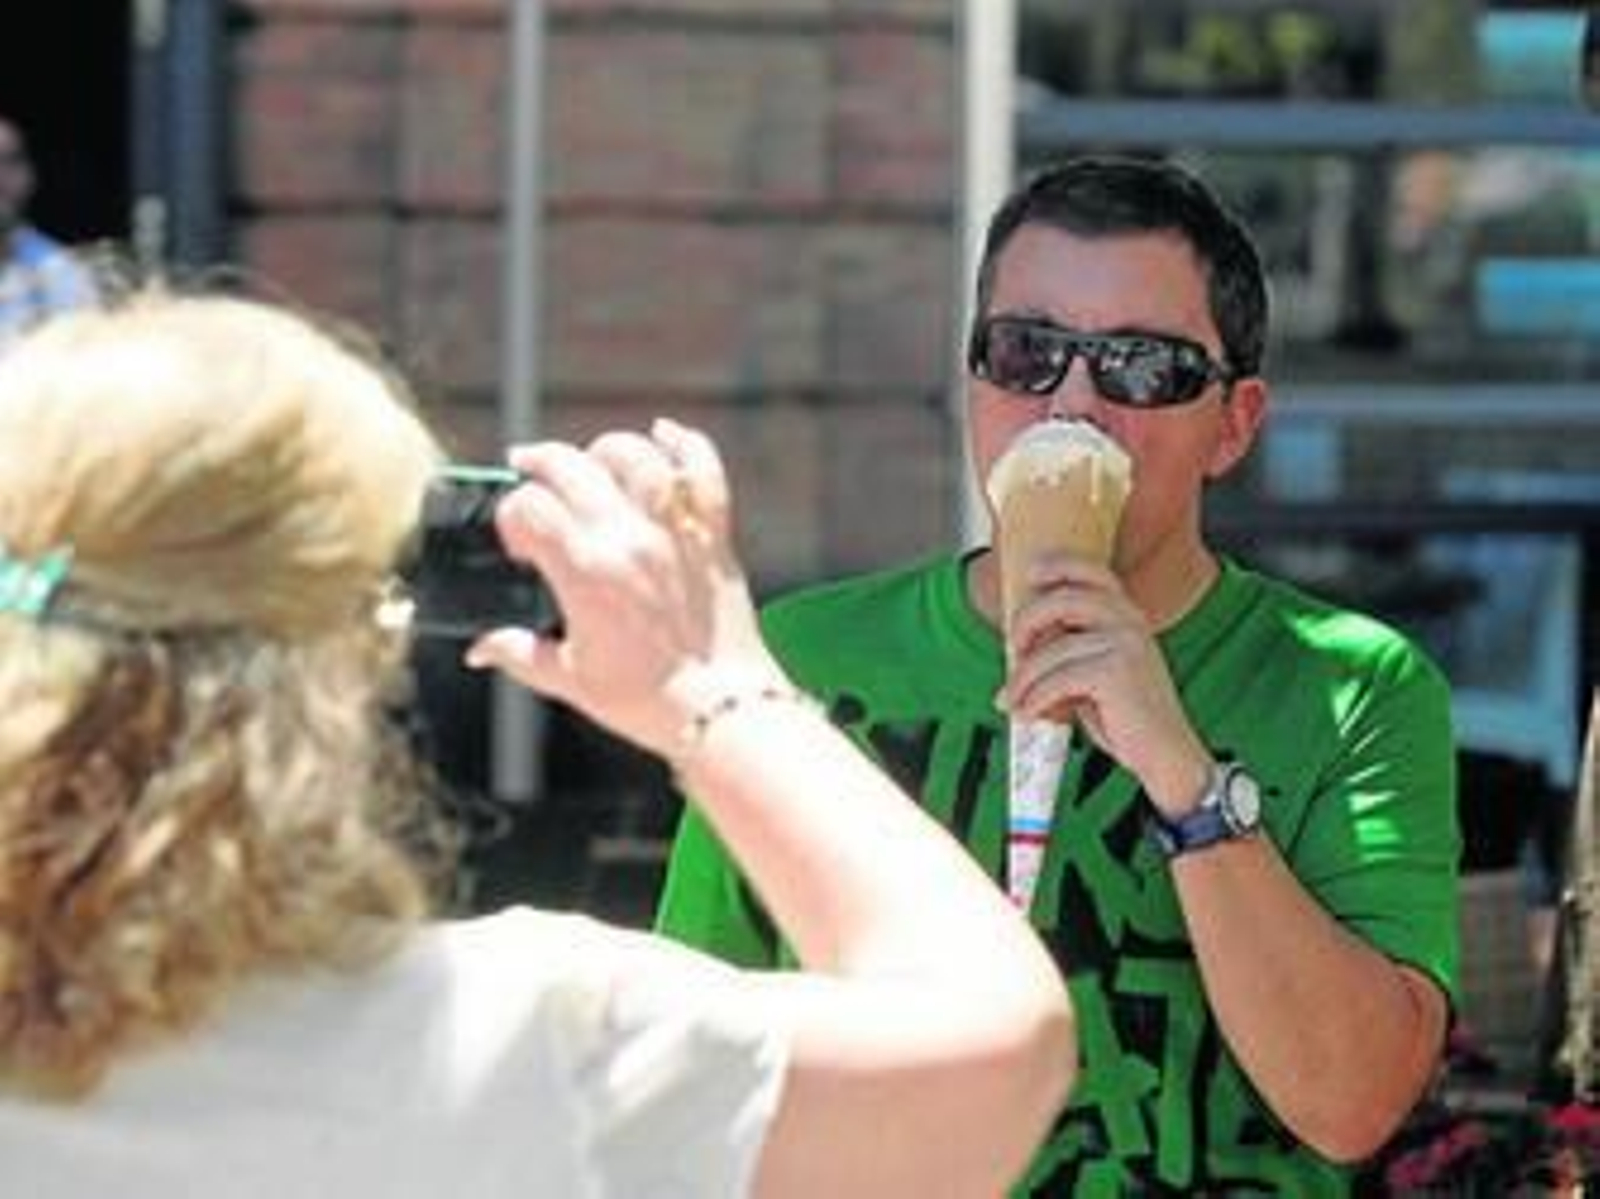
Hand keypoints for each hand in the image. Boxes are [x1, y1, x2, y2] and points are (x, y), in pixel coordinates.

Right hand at [464, 418, 783, 758]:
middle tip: (528, 468)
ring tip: (591, 462)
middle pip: (570, 466)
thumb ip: (520, 654)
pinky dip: (683, 444)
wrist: (721, 709)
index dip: (512, 516)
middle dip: (539, 462)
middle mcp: (627, 540)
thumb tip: (481, 649)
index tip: (520, 542)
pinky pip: (702, 470)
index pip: (528, 508)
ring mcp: (673, 532)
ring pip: (633, 456)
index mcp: (584, 573)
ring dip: (604, 451)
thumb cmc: (649, 700)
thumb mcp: (571, 681)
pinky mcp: (713, 535)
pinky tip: (663, 435)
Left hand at [1002, 553, 1210, 811]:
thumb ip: (1065, 658)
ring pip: (1052, 650)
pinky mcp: (1116, 672)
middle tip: (1013, 650)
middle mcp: (1130, 622)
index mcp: (1127, 616)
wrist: (1166, 755)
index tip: (1033, 574)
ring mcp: (1126, 644)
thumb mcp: (1092, 677)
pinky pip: (1057, 679)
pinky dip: (1034, 699)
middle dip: (1026, 623)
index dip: (1060, 565)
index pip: (1093, 572)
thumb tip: (1014, 666)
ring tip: (1014, 702)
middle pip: (1061, 600)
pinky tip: (1028, 714)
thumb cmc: (1127, 718)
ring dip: (1023, 679)